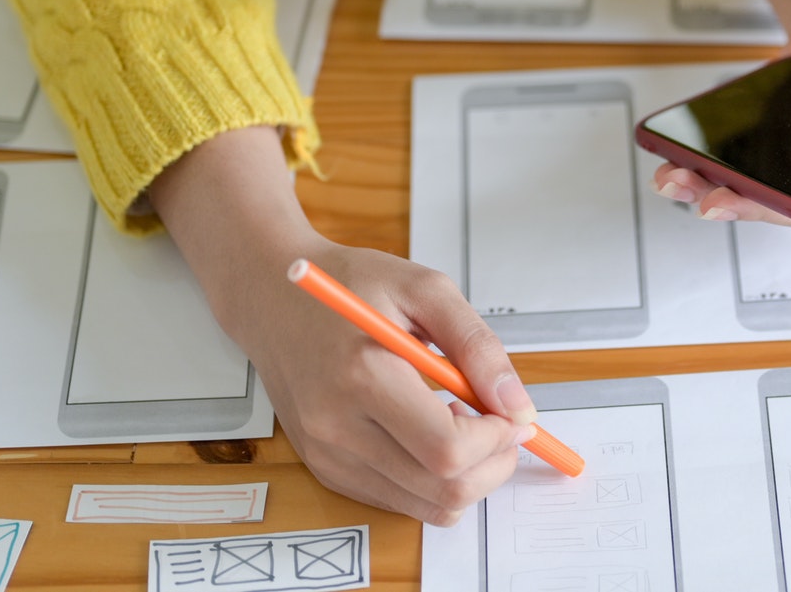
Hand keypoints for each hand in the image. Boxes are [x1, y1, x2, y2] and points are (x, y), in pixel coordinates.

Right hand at [151, 128, 535, 525]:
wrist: (273, 297)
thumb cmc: (351, 285)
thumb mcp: (426, 290)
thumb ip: (478, 347)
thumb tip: (518, 406)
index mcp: (363, 378)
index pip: (447, 450)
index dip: (497, 440)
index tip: (514, 415)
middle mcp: (337, 428)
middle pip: (441, 490)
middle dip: (492, 465)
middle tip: (502, 426)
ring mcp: (327, 455)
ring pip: (425, 506)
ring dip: (465, 476)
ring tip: (464, 423)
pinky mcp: (325, 468)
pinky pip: (398, 500)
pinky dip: (431, 480)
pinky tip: (430, 432)